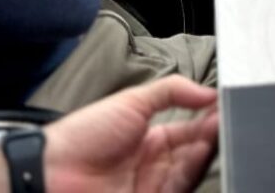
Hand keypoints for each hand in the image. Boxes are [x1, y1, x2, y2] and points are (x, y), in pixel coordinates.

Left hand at [0, 76, 218, 192]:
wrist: (50, 171)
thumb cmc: (84, 135)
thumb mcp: (131, 101)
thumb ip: (172, 91)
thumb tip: (209, 92)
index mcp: (151, 140)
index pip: (191, 130)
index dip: (208, 119)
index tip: (223, 106)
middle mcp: (155, 166)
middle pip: (195, 152)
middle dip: (212, 135)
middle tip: (225, 118)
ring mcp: (152, 186)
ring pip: (190, 170)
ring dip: (205, 151)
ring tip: (216, 131)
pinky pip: (178, 187)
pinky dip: (191, 171)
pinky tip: (199, 153)